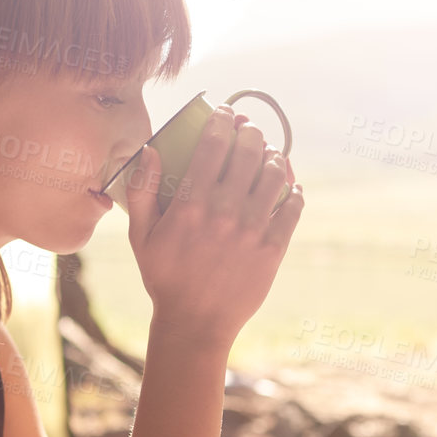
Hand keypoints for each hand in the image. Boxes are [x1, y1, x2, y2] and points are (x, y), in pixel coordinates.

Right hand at [119, 107, 303, 347]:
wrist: (196, 322)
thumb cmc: (164, 278)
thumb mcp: (141, 235)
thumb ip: (142, 191)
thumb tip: (149, 151)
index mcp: (191, 203)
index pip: (213, 144)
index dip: (222, 120)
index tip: (225, 113)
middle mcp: (224, 210)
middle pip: (248, 152)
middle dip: (251, 132)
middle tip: (250, 131)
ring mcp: (252, 229)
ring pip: (274, 175)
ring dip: (274, 158)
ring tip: (270, 156)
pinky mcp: (273, 248)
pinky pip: (292, 208)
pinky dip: (294, 192)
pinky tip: (291, 188)